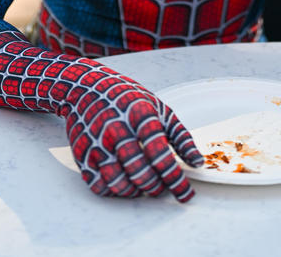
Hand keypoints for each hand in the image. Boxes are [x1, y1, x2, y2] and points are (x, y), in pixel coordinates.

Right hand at [51, 61, 203, 200]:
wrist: (86, 87)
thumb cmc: (128, 99)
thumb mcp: (159, 108)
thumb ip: (180, 136)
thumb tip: (197, 163)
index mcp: (140, 116)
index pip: (161, 156)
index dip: (175, 179)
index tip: (186, 194)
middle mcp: (117, 129)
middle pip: (141, 173)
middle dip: (157, 187)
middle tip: (163, 187)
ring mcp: (97, 143)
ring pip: (120, 183)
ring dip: (137, 191)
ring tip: (145, 185)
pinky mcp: (82, 155)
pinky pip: (100, 186)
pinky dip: (115, 191)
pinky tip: (125, 182)